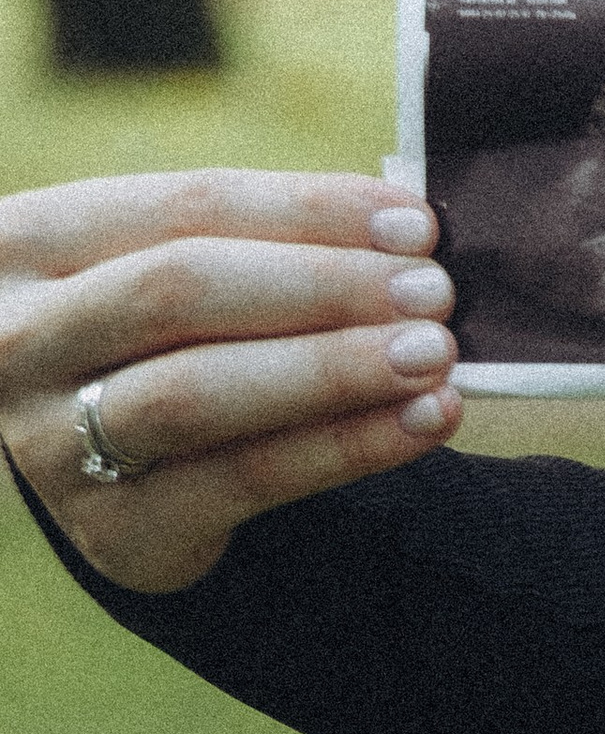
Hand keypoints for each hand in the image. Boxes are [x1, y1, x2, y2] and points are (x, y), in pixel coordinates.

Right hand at [0, 168, 463, 593]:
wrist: (110, 473)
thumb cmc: (161, 345)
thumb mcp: (172, 274)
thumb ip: (263, 245)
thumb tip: (408, 231)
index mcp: (28, 241)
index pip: (184, 206)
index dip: (307, 211)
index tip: (414, 222)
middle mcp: (17, 337)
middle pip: (180, 291)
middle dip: (322, 288)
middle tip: (434, 292)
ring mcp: (49, 440)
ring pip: (201, 392)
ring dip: (332, 370)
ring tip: (435, 357)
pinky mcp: (114, 527)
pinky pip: (247, 478)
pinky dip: (346, 447)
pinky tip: (421, 423)